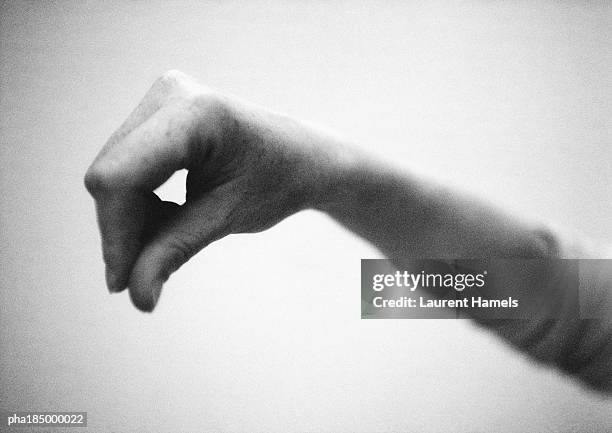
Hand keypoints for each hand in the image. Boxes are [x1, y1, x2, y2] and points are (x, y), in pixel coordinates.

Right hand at [85, 70, 326, 310]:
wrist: (300, 157)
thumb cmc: (277, 182)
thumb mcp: (228, 217)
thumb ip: (176, 251)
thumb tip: (137, 298)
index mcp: (197, 113)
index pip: (121, 176)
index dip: (115, 233)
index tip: (122, 283)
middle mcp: (171, 94)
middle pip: (112, 175)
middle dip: (123, 230)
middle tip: (145, 273)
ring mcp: (161, 99)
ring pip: (113, 173)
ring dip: (130, 219)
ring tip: (166, 240)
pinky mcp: (158, 113)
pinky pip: (125, 166)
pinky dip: (138, 202)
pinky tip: (168, 215)